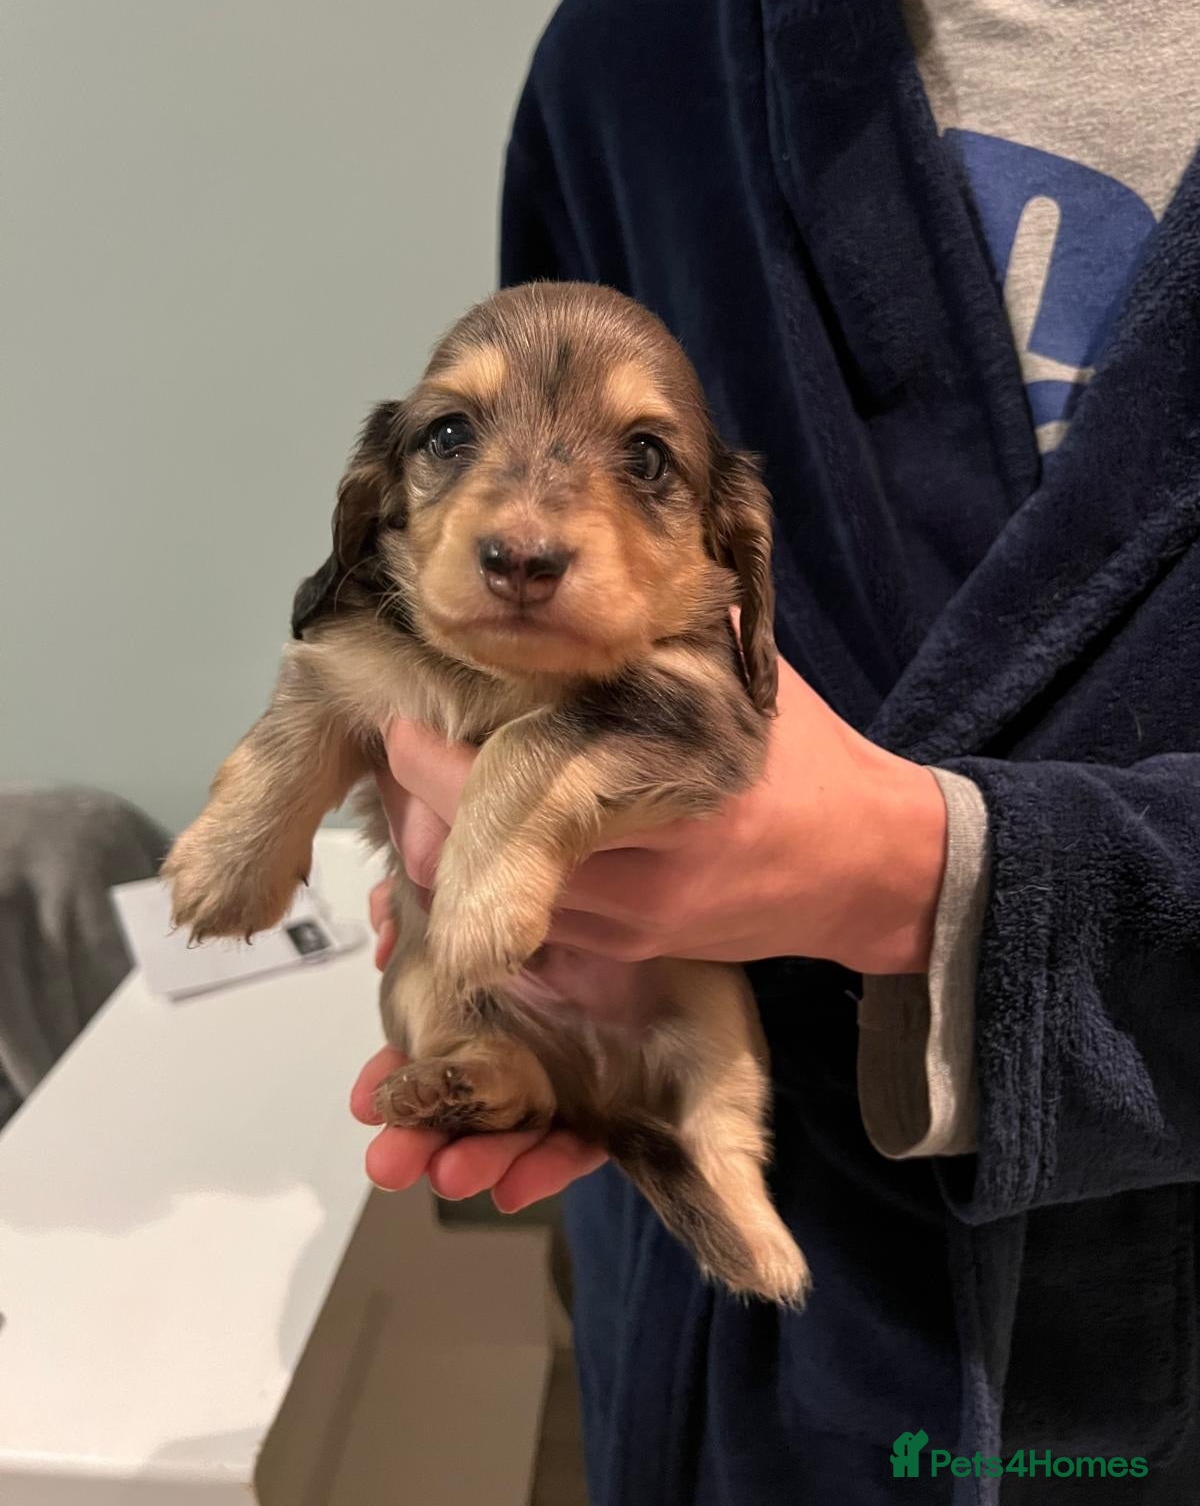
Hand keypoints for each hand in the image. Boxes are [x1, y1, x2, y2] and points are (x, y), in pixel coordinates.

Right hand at [353, 882, 607, 1205]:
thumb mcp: (517, 865)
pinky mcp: (621, 1103)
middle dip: (422, 1136)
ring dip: (476, 1158)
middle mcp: (526, 1037)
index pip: (434, 1045)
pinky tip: (516, 1187)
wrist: (707, 889)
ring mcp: (571, 1074)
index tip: (365, 1102)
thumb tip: (383, 921)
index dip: (398, 1078)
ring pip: (513, 1130)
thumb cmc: (609, 878)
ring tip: (452, 1176)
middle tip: (388, 1164)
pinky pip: (581, 1143)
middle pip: (463, 1100)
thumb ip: (449, 887)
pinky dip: (546, 1166)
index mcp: (493, 992)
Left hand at [378, 656, 946, 974]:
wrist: (873, 868)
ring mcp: (628, 916)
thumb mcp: (739, 678)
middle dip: (420, 807)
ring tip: (441, 796)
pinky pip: (532, 925)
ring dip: (449, 851)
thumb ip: (668, 629)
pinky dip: (498, 888)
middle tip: (409, 758)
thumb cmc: (809, 760)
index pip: (501, 773)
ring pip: (488, 897)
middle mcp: (635, 858)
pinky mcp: (632, 950)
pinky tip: (495, 845)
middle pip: (471, 849)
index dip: (429, 752)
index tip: (402, 716)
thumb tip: (598, 573)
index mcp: (658, 772)